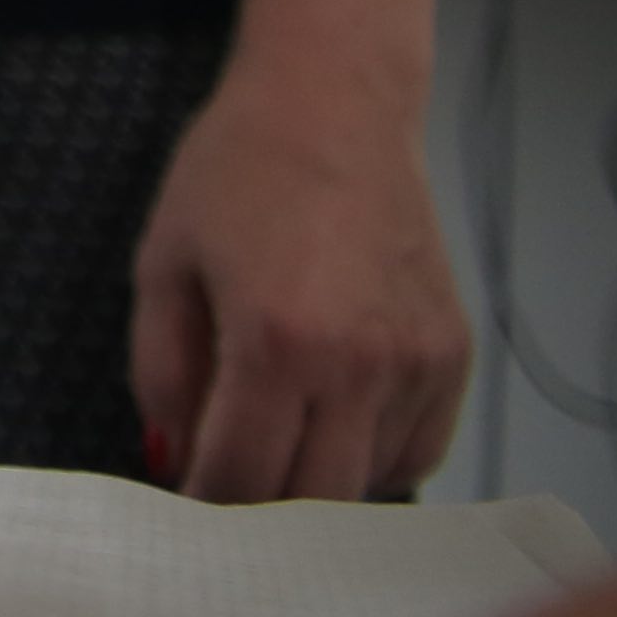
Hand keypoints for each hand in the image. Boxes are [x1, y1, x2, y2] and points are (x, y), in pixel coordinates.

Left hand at [127, 54, 468, 502]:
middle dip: (258, 509)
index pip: (239, 476)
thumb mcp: (163, 265)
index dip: (202, 503)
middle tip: (225, 483)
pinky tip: (332, 423)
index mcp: (276, 341)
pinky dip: (373, 458)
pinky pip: (417, 452)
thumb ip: (162, 374)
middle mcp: (360, 364)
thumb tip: (173, 459)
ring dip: (315, 483)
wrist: (334, 107)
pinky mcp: (454, 355)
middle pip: (312, 500)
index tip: (182, 504)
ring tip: (275, 440)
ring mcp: (417, 364)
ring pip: (368, 483)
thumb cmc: (237, 172)